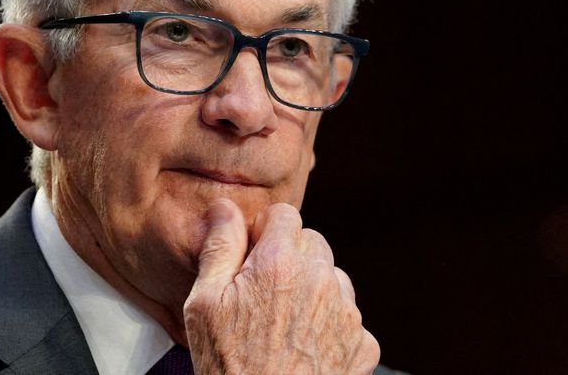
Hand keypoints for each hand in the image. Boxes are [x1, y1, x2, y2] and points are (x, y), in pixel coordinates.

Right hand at [184, 199, 379, 373]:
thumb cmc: (229, 368)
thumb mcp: (204, 304)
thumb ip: (219, 247)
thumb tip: (225, 208)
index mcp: (279, 263)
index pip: (284, 215)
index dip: (263, 232)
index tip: (252, 257)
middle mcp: (320, 280)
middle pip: (311, 242)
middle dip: (289, 257)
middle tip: (264, 293)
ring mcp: (346, 313)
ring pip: (332, 277)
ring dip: (313, 288)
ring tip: (283, 324)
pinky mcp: (363, 343)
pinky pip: (348, 316)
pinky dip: (330, 325)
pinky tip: (304, 347)